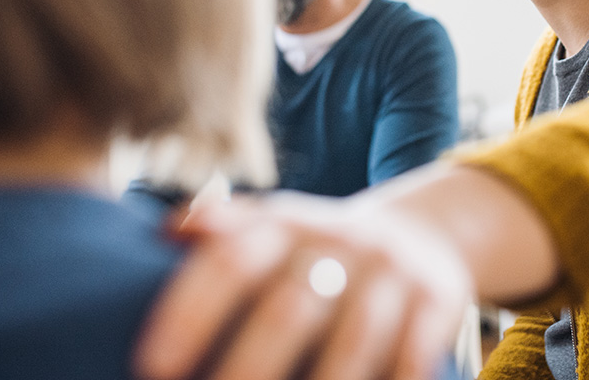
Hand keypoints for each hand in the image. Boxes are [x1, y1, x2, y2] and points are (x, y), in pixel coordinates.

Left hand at [133, 190, 473, 379]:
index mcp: (287, 223)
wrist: (420, 232)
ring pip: (354, 337)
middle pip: (289, 305)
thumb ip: (226, 231)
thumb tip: (165, 231)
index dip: (191, 308)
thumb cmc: (324, 248)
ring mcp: (390, 270)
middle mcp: (339, 240)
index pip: (234, 257)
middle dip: (247, 368)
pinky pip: (414, 354)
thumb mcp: (279, 228)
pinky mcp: (436, 299)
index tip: (152, 364)